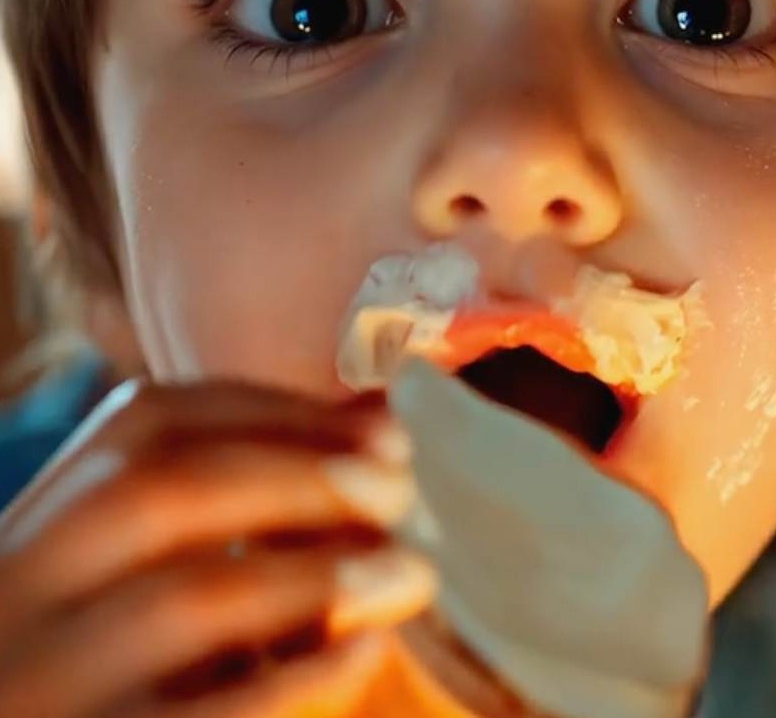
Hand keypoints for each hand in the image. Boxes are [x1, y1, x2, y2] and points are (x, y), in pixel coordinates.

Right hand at [0, 378, 435, 717]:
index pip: (141, 422)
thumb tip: (383, 423)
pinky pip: (223, 709)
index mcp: (25, 537)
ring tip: (412, 572)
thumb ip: (240, 506)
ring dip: (323, 573)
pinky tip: (368, 646)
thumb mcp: (144, 586)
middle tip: (401, 491)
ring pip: (187, 599)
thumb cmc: (128, 675)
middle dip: (301, 478)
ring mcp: (48, 688)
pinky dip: (311, 670)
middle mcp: (14, 602)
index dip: (276, 411)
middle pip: (156, 495)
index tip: (381, 428)